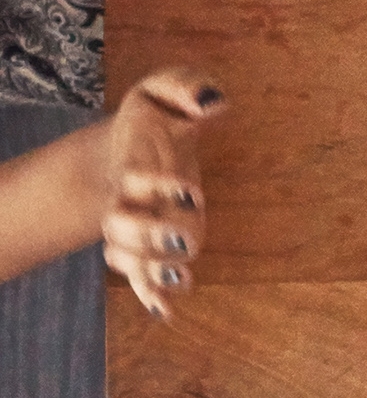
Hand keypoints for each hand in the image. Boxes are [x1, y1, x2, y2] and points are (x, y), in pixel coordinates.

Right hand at [99, 69, 219, 319]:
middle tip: (190, 237)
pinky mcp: (147, 247)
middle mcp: (130, 202)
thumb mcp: (164, 90)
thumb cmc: (156, 120)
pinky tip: (166, 312)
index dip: (159, 185)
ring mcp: (136, 228)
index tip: (191, 189)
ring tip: (183, 276)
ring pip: (124, 258)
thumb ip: (186, 85)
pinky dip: (150, 296)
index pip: (135, 178)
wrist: (130, 148)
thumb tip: (214, 102)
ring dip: (151, 269)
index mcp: (135, 165)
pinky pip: (138, 278)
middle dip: (153, 235)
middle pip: (121, 227)